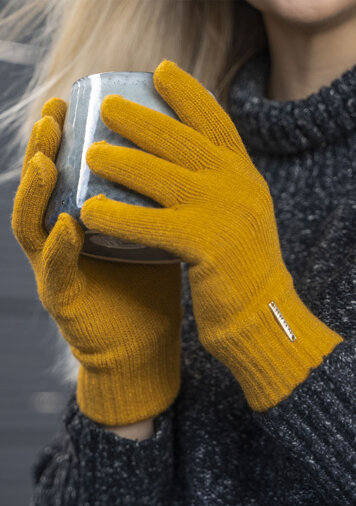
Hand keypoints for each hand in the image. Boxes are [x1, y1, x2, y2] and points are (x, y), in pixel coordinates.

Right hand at [11, 97, 182, 425]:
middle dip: (43, 149)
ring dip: (37, 188)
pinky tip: (68, 222)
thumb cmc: (152, 277)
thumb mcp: (153, 223)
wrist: (147, 338)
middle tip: (54, 114)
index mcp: (81, 218)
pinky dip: (57, 246)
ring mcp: (56, 269)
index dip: (63, 136)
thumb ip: (155, 191)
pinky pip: (55, 269)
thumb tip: (182, 144)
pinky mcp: (63, 299)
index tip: (73, 99)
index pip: (65, 170)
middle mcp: (60, 238)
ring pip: (33, 223)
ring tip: (47, 156)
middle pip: (42, 188)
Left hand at [80, 60, 342, 410]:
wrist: (262, 312)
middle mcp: (237, 185)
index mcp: (245, 175)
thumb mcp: (241, 213)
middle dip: (141, 119)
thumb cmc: (242, 266)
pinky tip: (89, 211)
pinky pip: (150, 223)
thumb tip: (183, 160)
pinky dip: (117, 216)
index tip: (160, 71)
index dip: (188, 92)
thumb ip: (221, 184)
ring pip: (161, 175)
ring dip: (121, 161)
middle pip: (181, 139)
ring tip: (90, 154)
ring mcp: (223, 212)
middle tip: (108, 106)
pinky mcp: (206, 244)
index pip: (216, 121)